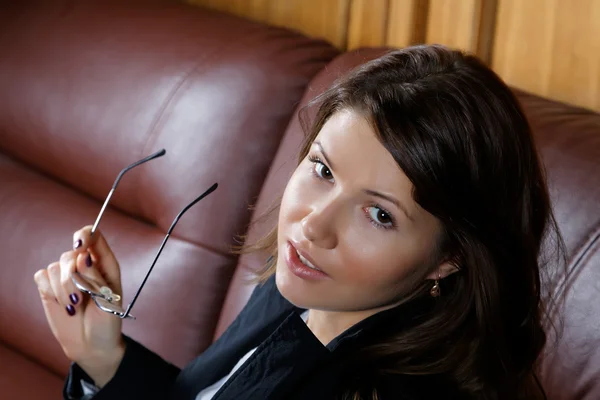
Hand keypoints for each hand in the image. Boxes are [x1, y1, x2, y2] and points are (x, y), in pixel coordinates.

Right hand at [34, 226, 125, 386]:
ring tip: (75, 306)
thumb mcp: (109, 301)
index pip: (93, 236)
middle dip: (72, 276)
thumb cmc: (107, 322)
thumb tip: (84, 256)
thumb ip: (96, 278)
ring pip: (55, 266)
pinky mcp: (50, 287)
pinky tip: (63, 305)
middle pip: (70, 253)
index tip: (79, 247)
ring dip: (63, 289)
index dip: (84, 235)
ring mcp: (66, 276)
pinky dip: (50, 291)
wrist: (92, 345)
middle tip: (80, 299)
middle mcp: (85, 265)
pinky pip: (41, 276)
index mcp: (104, 264)